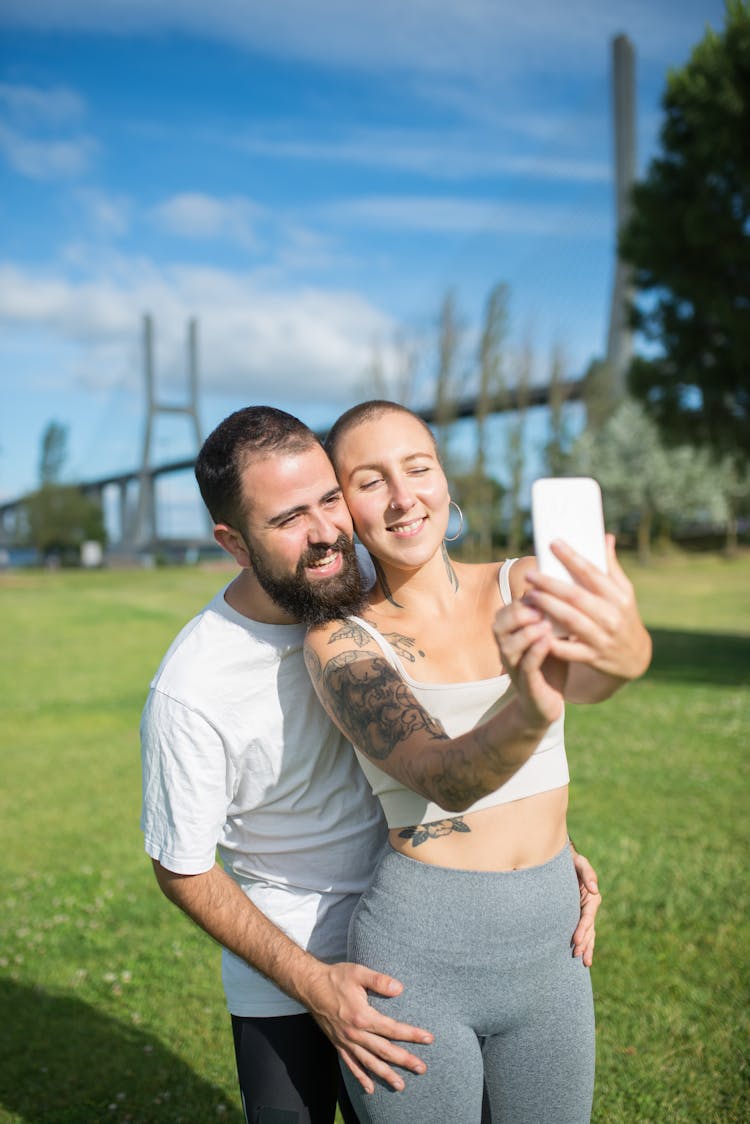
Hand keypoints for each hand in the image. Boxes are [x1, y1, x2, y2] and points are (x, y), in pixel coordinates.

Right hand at [304, 961, 432, 1093]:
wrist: (310, 986)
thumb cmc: (336, 978)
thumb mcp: (358, 973)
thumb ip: (379, 980)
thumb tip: (400, 988)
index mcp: (362, 1017)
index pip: (393, 1029)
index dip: (412, 1034)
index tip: (428, 1038)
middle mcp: (355, 1034)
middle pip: (384, 1051)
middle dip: (404, 1060)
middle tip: (422, 1068)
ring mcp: (346, 1041)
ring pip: (369, 1062)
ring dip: (386, 1074)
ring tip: (401, 1085)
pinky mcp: (338, 1044)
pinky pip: (351, 1065)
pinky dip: (361, 1077)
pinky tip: (370, 1088)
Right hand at [493, 600, 566, 725]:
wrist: (548, 702)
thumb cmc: (551, 664)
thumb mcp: (551, 635)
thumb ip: (553, 616)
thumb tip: (567, 586)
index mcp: (511, 635)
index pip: (507, 610)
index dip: (522, 599)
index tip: (541, 590)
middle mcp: (507, 649)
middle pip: (499, 624)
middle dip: (518, 612)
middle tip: (539, 606)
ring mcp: (514, 667)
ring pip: (508, 645)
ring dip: (525, 632)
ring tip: (544, 623)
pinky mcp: (526, 685)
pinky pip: (526, 666)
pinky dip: (535, 652)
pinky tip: (547, 642)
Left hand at [524, 535, 651, 683]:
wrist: (634, 658)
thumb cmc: (624, 617)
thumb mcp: (624, 592)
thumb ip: (611, 567)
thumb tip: (605, 537)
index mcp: (619, 596)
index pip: (592, 573)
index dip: (571, 558)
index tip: (553, 544)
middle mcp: (611, 616)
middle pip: (576, 596)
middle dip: (550, 584)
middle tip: (530, 574)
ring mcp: (602, 638)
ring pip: (570, 620)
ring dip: (547, 607)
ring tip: (530, 596)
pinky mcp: (592, 657)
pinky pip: (568, 649)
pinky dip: (552, 640)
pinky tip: (536, 628)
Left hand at [570, 845, 601, 966]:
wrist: (560, 861)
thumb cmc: (570, 861)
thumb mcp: (579, 863)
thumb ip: (588, 873)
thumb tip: (594, 889)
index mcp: (592, 898)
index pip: (588, 917)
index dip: (583, 929)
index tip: (576, 940)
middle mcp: (589, 907)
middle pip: (589, 929)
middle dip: (585, 943)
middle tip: (578, 955)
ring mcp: (583, 912)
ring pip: (587, 933)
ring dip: (586, 947)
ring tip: (584, 962)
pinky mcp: (575, 915)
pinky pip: (580, 931)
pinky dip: (582, 942)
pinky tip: (579, 954)